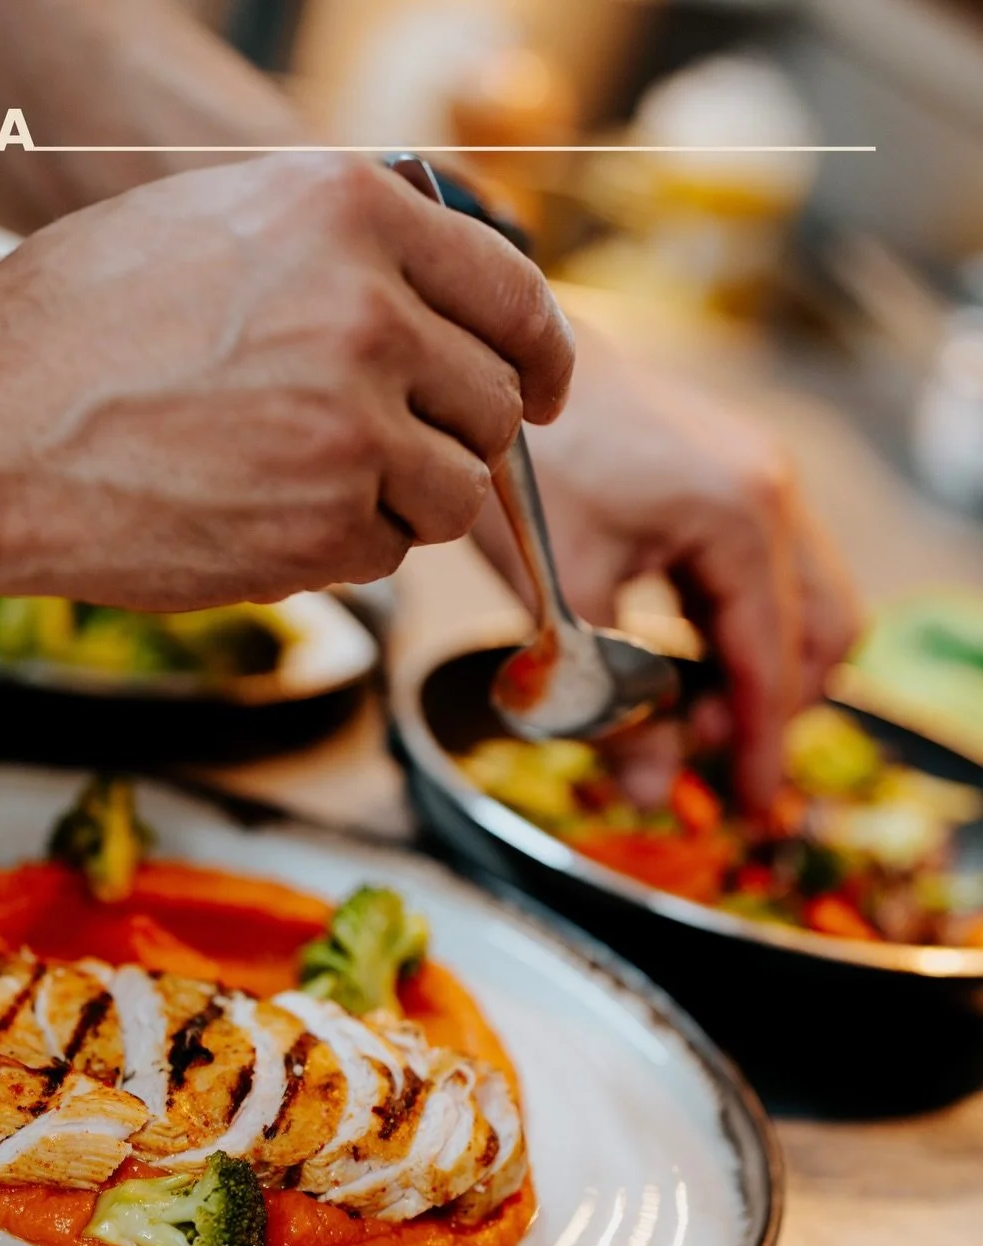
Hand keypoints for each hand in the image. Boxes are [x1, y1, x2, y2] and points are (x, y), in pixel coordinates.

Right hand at [0, 155, 572, 657]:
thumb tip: (444, 309)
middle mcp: (371, 308)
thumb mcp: (219, 226)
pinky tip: (257, 515)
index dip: (536, 355)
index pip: (514, 292)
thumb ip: (346, 253)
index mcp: (352, 209)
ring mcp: (354, 425)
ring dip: (397, 499)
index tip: (539, 392)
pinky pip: (388, 552)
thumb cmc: (71, 328)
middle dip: (455, 436)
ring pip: (453, 488)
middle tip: (382, 452)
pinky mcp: (325, 526)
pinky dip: (342, 547)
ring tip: (291, 480)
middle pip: (496, 402)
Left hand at [472, 323, 859, 810]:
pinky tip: (671, 653)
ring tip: (680, 709)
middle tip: (695, 753)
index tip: (750, 810)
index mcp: (739, 517)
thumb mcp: (563, 596)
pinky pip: (767, 574)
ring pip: (802, 604)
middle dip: (769, 708)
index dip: (762, 746)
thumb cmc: (527, 463)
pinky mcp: (731, 476)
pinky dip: (735, 628)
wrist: (502, 361)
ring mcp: (758, 478)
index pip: (772, 662)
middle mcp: (770, 493)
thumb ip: (611, 697)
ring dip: (756, 670)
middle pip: (817, 636)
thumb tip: (646, 791)